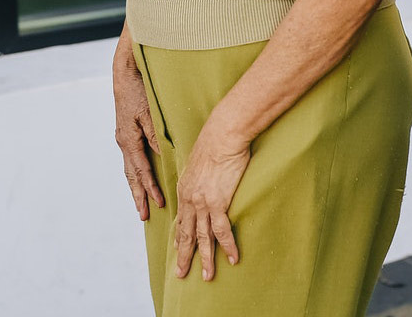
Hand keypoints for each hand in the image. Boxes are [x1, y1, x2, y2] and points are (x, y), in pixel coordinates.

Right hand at [112, 44, 165, 219]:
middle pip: (131, 176)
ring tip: (142, 204)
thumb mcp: (149, 113)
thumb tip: (163, 156)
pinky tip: (142, 178)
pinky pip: (132, 159)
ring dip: (136, 187)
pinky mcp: (127, 133)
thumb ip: (155, 136)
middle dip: (138, 196)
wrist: (125, 72)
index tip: (159, 204)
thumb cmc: (139, 91)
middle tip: (144, 216)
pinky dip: (136, 173)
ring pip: (130, 169)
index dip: (150, 188)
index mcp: (128, 140)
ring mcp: (123, 138)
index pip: (141, 171)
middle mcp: (123, 142)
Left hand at [173, 130, 249, 280]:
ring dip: (206, 259)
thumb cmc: (214, 141)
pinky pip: (222, 230)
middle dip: (184, 256)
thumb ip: (199, 176)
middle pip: (186, 233)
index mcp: (184, 189)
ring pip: (203, 237)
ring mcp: (203, 202)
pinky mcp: (218, 202)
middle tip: (181, 273)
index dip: (180, 236)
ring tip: (207, 276)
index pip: (181, 219)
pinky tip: (232, 258)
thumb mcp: (199, 161)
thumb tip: (204, 179)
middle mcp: (190, 199)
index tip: (179, 248)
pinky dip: (227, 246)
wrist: (222, 134)